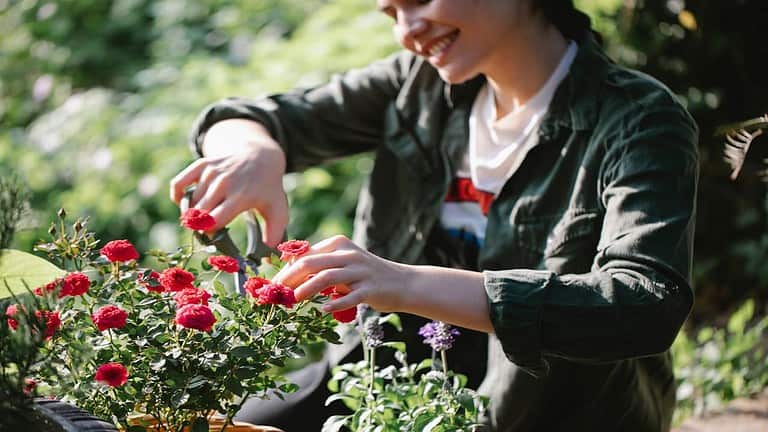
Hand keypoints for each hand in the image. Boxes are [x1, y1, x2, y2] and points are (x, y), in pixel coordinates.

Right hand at [169, 119, 287, 246]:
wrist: (261, 156)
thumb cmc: (268, 189)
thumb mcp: (278, 210)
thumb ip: (275, 235)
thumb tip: (267, 257)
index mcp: (241, 197)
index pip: (214, 221)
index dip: (210, 233)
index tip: (215, 237)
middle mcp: (225, 183)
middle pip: (199, 214)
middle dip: (199, 226)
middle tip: (208, 229)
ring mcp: (212, 172)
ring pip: (190, 202)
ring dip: (192, 213)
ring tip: (204, 216)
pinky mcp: (202, 164)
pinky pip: (178, 184)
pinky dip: (178, 197)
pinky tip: (185, 203)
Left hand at [273, 235, 411, 312]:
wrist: (402, 283)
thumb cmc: (366, 276)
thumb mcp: (344, 264)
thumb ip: (321, 265)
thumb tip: (288, 273)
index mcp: (339, 244)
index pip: (306, 254)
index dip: (287, 269)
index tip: (273, 284)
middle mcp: (349, 255)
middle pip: (312, 263)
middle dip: (290, 278)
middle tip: (277, 293)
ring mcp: (360, 271)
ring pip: (327, 277)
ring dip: (307, 289)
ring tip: (293, 300)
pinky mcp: (370, 288)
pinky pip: (349, 296)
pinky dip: (335, 303)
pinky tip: (323, 310)